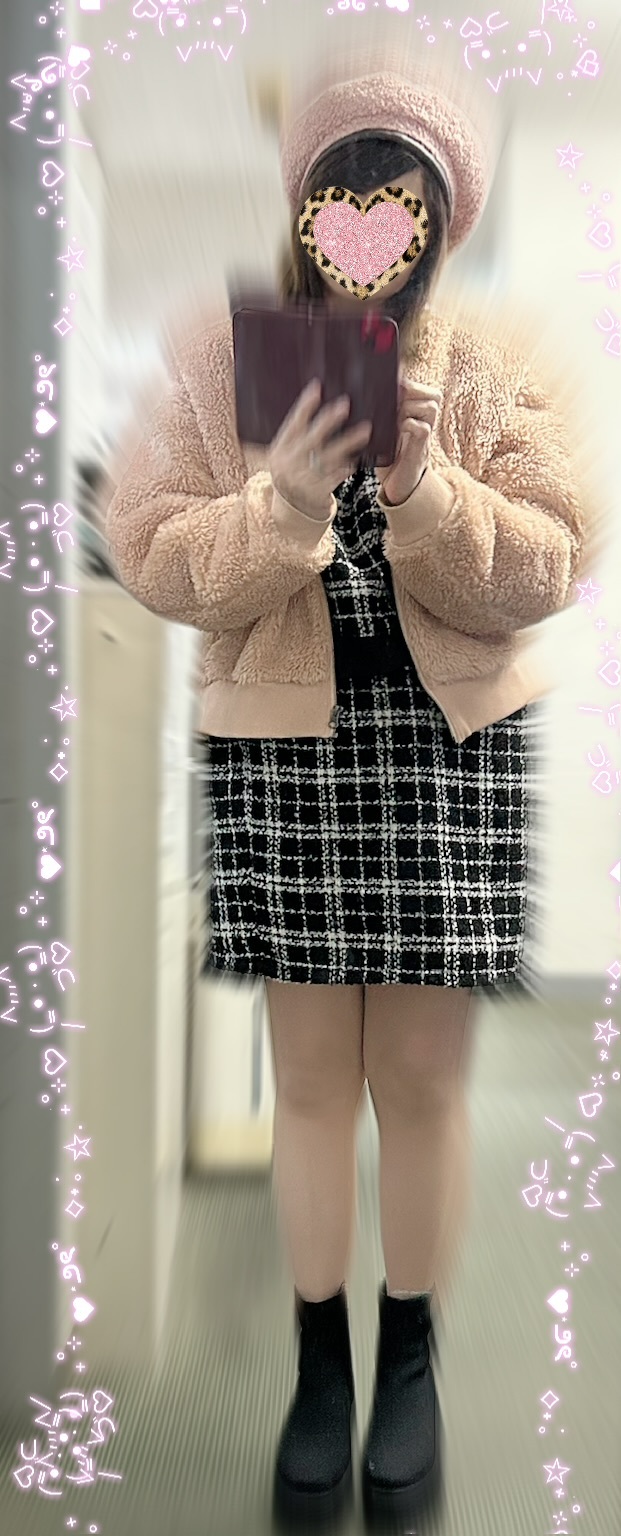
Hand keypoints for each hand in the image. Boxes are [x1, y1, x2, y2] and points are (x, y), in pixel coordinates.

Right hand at [269, 379, 371, 520]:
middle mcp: (288, 463)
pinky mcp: (315, 493)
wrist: (292, 507)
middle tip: (344, 405)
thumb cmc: (294, 471)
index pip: (292, 424)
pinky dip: (345, 469)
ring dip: (348, 443)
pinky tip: (356, 460)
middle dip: (328, 421)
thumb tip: (315, 400)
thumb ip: (297, 435)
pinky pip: (333, 478)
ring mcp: (301, 479)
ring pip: (327, 457)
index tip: (317, 388)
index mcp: (280, 449)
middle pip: (311, 439)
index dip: (304, 406)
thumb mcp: (286, 453)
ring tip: (365, 430)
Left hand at [376, 371, 442, 505]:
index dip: (412, 381)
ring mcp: (426, 436)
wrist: (396, 487)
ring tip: (393, 407)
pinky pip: (422, 430)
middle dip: (413, 389)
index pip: (425, 390)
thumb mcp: (384, 431)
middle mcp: (426, 423)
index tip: (393, 376)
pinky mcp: (421, 451)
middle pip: (433, 396)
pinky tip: (395, 426)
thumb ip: (380, 414)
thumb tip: (356, 394)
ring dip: (410, 404)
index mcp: (418, 415)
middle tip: (393, 391)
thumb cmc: (387, 457)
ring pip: (430, 408)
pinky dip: (408, 424)